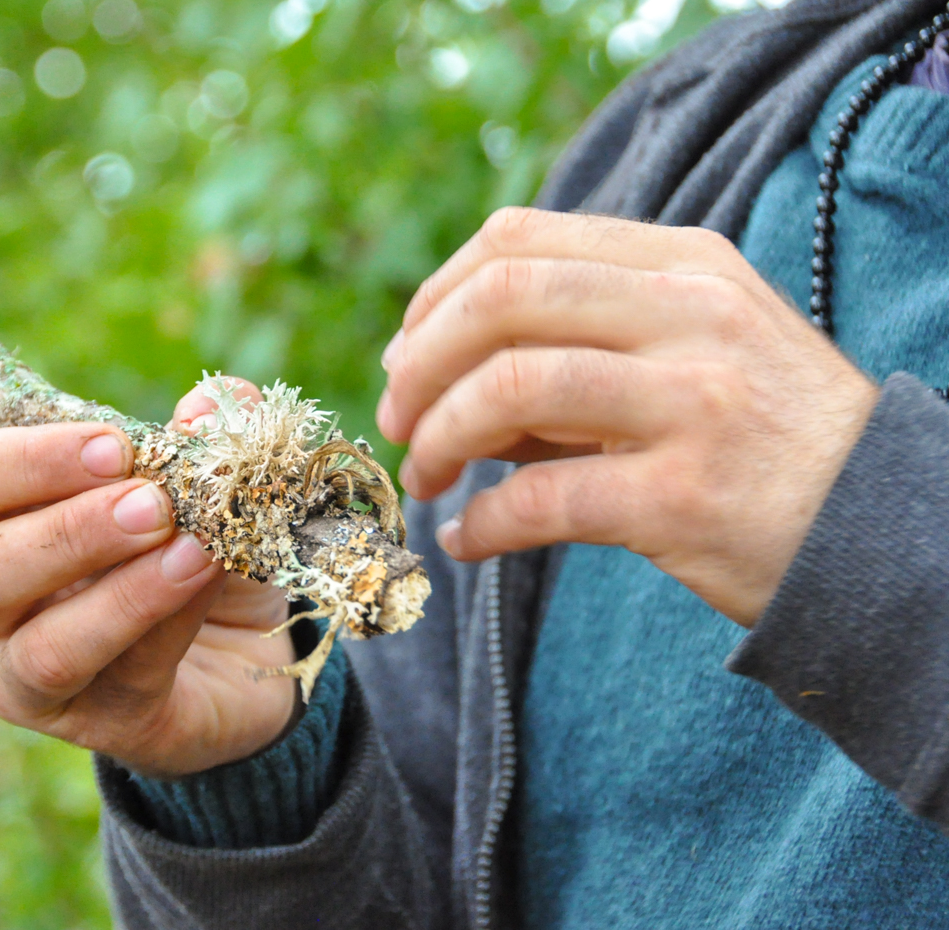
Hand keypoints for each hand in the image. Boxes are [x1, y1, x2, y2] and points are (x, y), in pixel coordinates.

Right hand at [0, 378, 296, 777]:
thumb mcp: (208, 481)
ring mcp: (29, 674)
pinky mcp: (92, 724)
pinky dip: (166, 624)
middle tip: (153, 501)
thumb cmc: (196, 550)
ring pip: (41, 648)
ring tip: (187, 548)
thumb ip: (210, 432)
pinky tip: (204, 582)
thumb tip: (208, 407)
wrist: (246, 655)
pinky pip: (120, 678)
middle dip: (70, 529)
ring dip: (119, 591)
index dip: (30, 458)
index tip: (116, 445)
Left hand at [376, 207, 878, 625]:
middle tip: (395, 421)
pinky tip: (466, 539)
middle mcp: (688, 316)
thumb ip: (578, 343)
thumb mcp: (691, 351)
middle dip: (419, 362)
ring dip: (438, 435)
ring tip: (424, 475)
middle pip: (501, 296)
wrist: (881, 530)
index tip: (405, 355)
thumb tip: (437, 374)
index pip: (519, 240)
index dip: (435, 296)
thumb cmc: (763, 438)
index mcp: (681, 265)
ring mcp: (692, 403)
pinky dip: (481, 523)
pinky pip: (542, 500)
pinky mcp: (685, 498)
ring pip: (511, 385)